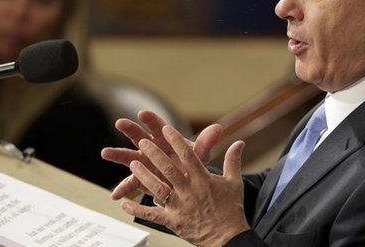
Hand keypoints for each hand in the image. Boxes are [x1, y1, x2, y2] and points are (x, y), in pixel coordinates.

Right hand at [100, 110, 221, 199]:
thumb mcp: (200, 154)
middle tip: (120, 123)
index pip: (158, 126)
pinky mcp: (142, 178)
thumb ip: (206, 142)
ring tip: (105, 152)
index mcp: (166, 138)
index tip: (142, 113)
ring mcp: (144, 162)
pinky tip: (115, 195)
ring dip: (117, 154)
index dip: (150, 119)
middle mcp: (152, 147)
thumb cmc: (193, 162)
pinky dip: (123, 189)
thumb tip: (218, 129)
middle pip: (139, 135)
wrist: (189, 181)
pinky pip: (131, 183)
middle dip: (130, 129)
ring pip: (129, 157)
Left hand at [122, 125, 249, 246]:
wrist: (228, 237)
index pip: (189, 156)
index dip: (177, 141)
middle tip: (143, 141)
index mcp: (204, 180)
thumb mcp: (234, 183)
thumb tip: (239, 142)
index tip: (166, 128)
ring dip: (144, 175)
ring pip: (157, 188)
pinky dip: (136, 209)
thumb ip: (233, 161)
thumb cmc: (231, 209)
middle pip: (169, 169)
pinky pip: (151, 215)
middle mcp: (190, 192)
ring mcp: (180, 207)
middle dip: (154, 154)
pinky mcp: (172, 221)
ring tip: (133, 162)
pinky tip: (124, 203)